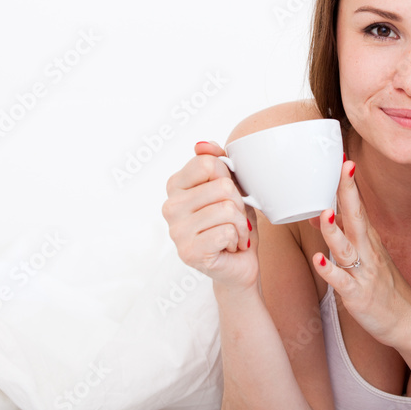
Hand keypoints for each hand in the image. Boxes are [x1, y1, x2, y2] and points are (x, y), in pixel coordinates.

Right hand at [162, 140, 257, 291]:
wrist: (239, 264)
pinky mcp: (188, 252)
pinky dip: (238, 239)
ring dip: (240, 225)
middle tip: (234, 219)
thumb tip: (203, 145)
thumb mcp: (228, 187)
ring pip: (227, 210)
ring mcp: (176, 231)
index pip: (207, 163)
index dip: (228, 177)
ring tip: (233, 234)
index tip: (227, 194)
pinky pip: (226, 231)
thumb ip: (215, 163)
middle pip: (221, 186)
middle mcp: (170, 207)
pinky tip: (230, 247)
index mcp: (176, 186)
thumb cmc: (233, 224)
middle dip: (238, 203)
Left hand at [309, 159, 410, 347]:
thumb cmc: (381, 284)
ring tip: (324, 213)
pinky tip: (318, 259)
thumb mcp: (362, 254)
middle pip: (356, 217)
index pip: (357, 205)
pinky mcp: (357, 294)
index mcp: (368, 238)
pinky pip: (342, 281)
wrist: (407, 320)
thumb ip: (341, 233)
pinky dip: (330, 271)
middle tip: (342, 168)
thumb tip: (317, 214)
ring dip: (334, 230)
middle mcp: (366, 250)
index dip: (349, 182)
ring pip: (346, 248)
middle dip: (348, 192)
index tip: (343, 158)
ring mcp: (363, 272)